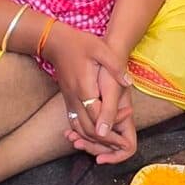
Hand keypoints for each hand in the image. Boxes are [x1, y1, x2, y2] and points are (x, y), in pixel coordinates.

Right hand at [46, 29, 138, 161]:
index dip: (112, 124)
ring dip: (95, 139)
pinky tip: (97, 134)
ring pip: (80, 129)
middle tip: (122, 142)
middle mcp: (75, 98)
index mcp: (85, 88)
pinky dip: (85, 133)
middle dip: (106, 139)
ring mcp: (69, 101)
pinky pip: (75, 123)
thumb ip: (115, 66)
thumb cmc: (80, 44)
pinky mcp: (67, 101)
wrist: (56, 43)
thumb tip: (128, 83)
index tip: (126, 125)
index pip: (98, 115)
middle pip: (89, 128)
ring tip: (112, 141)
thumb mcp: (100, 49)